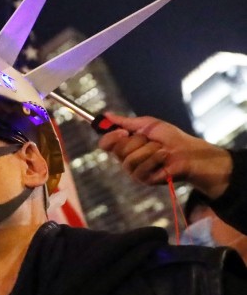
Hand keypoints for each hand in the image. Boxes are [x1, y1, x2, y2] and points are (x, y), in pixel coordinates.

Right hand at [98, 113, 231, 197]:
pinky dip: (155, 158)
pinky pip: (140, 168)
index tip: (123, 131)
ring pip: (129, 160)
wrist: (188, 151)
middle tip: (149, 139)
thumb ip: (126, 122)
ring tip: (161, 148)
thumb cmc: (170, 137)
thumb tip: (106, 115)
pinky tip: (164, 156)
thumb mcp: (147, 125)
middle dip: (136, 141)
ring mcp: (134, 170)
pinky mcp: (143, 179)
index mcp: (124, 145)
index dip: (111, 137)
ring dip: (148, 150)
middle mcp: (125, 159)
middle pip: (117, 150)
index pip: (105, 144)